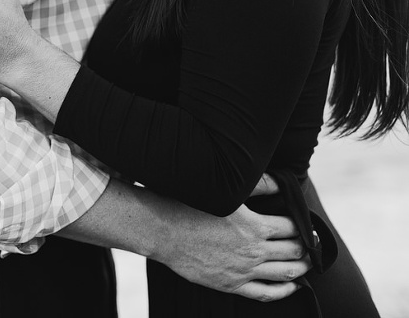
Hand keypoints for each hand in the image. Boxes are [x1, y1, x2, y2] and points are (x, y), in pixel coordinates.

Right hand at [157, 199, 309, 301]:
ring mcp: (243, 270)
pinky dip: (284, 291)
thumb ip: (257, 186)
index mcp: (255, 226)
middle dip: (308, 248)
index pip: (294, 228)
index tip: (307, 225)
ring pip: (286, 273)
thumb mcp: (225, 192)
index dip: (305, 226)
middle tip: (312, 244)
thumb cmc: (189, 206)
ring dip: (302, 268)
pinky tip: (291, 286)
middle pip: (295, 251)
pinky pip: (266, 294)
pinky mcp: (230, 284)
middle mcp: (253, 250)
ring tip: (306, 263)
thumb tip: (280, 182)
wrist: (162, 230)